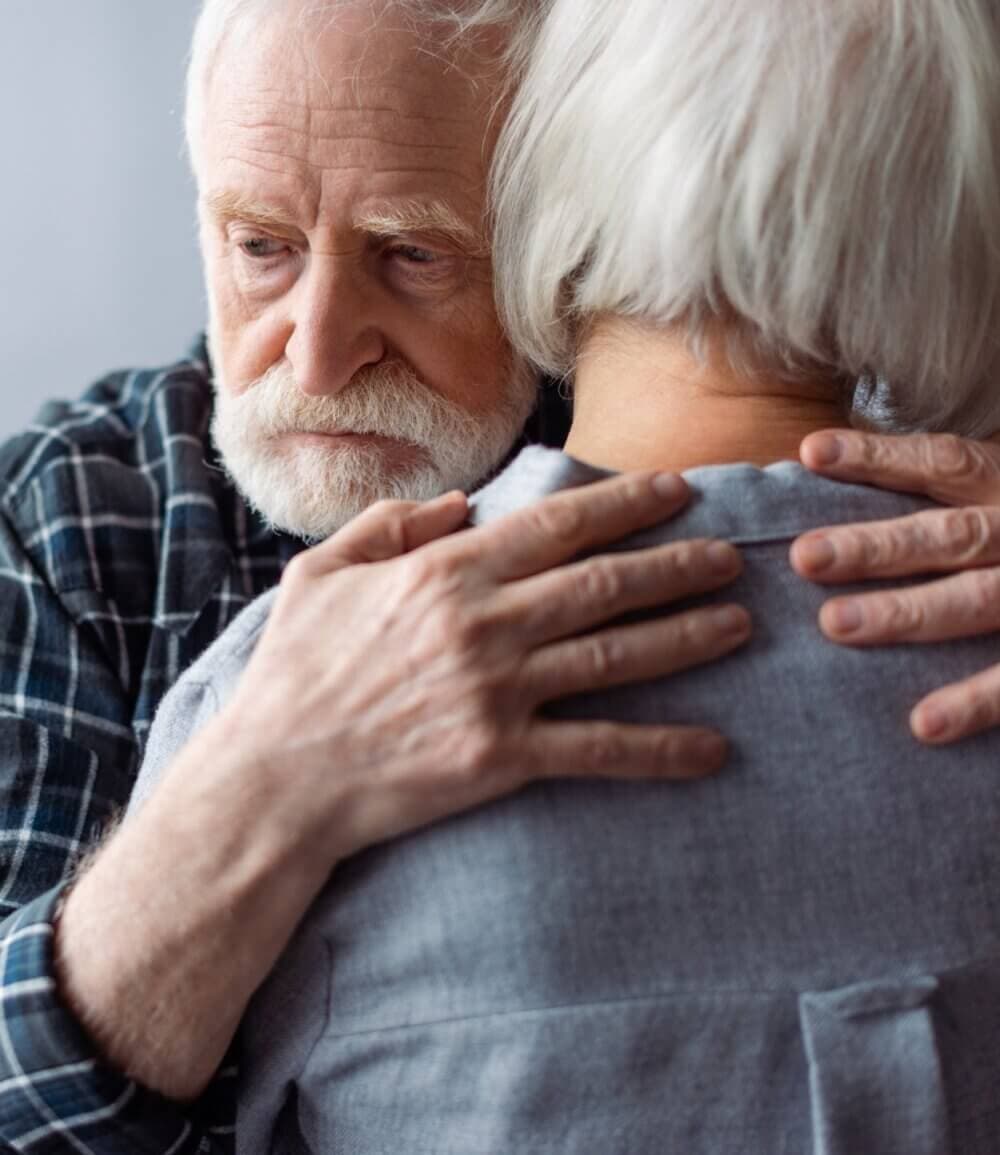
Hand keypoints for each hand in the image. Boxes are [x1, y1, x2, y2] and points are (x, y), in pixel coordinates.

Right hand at [223, 470, 751, 861]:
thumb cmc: (293, 673)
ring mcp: (496, 691)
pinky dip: (659, 749)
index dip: (625, 503)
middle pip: (603, 582)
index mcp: (444, 573)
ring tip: (739, 623)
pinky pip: (597, 750)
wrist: (275, 778)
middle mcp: (482, 623)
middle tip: (732, 555)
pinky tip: (711, 748)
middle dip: (676, 564)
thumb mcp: (320, 574)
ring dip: (686, 636)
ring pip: (614, 654)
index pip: (556, 524)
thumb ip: (390, 525)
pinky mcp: (502, 758)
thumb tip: (454, 504)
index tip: (676, 491)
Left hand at [791, 429, 999, 744]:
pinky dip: (975, 702)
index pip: (945, 464)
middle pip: (954, 536)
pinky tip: (923, 724)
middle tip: (805, 557)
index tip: (811, 452)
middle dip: (877, 547)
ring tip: (835, 624)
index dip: (880, 457)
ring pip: (979, 600)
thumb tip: (830, 477)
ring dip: (907, 613)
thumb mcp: (998, 500)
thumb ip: (942, 502)